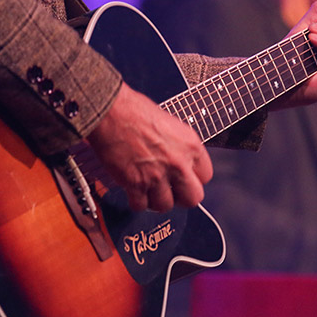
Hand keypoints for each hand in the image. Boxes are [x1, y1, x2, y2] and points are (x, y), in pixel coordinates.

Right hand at [87, 83, 212, 211]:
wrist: (110, 112)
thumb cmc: (134, 110)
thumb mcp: (170, 124)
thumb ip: (178, 147)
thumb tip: (178, 160)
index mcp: (191, 145)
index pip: (206, 176)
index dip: (193, 179)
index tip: (184, 178)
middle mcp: (178, 163)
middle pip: (193, 199)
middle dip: (181, 197)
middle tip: (170, 191)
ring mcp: (157, 175)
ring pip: (165, 206)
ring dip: (155, 200)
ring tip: (147, 189)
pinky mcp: (136, 184)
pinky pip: (140, 206)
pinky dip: (135, 201)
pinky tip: (133, 190)